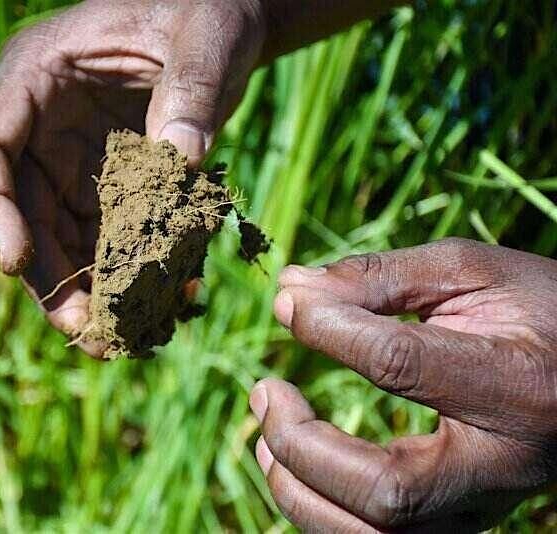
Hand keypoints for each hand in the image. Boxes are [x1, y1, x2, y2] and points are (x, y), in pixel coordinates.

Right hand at [0, 0, 265, 355]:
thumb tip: (179, 157)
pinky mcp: (107, 186)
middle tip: (85, 329)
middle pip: (21, 211)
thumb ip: (191, 89)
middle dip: (47, 274)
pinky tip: (159, 306)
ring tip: (118, 338)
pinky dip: (127, 275)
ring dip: (84, 289)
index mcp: (36, 76)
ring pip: (59, 238)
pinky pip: (105, 240)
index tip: (13, 261)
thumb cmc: (205, 12)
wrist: (224, 27)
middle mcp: (42, 126)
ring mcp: (72, 160)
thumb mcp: (205, 37)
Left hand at [250, 238, 556, 531]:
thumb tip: (291, 288)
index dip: (330, 330)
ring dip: (300, 492)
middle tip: (264, 392)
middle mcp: (504, 466)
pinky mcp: (463, 520)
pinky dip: (322, 512)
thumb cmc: (537, 312)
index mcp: (516, 385)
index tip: (289, 304)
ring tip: (264, 436)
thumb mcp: (472, 274)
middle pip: (387, 490)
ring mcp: (485, 506)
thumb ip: (381, 278)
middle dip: (303, 444)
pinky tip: (294, 467)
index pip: (400, 365)